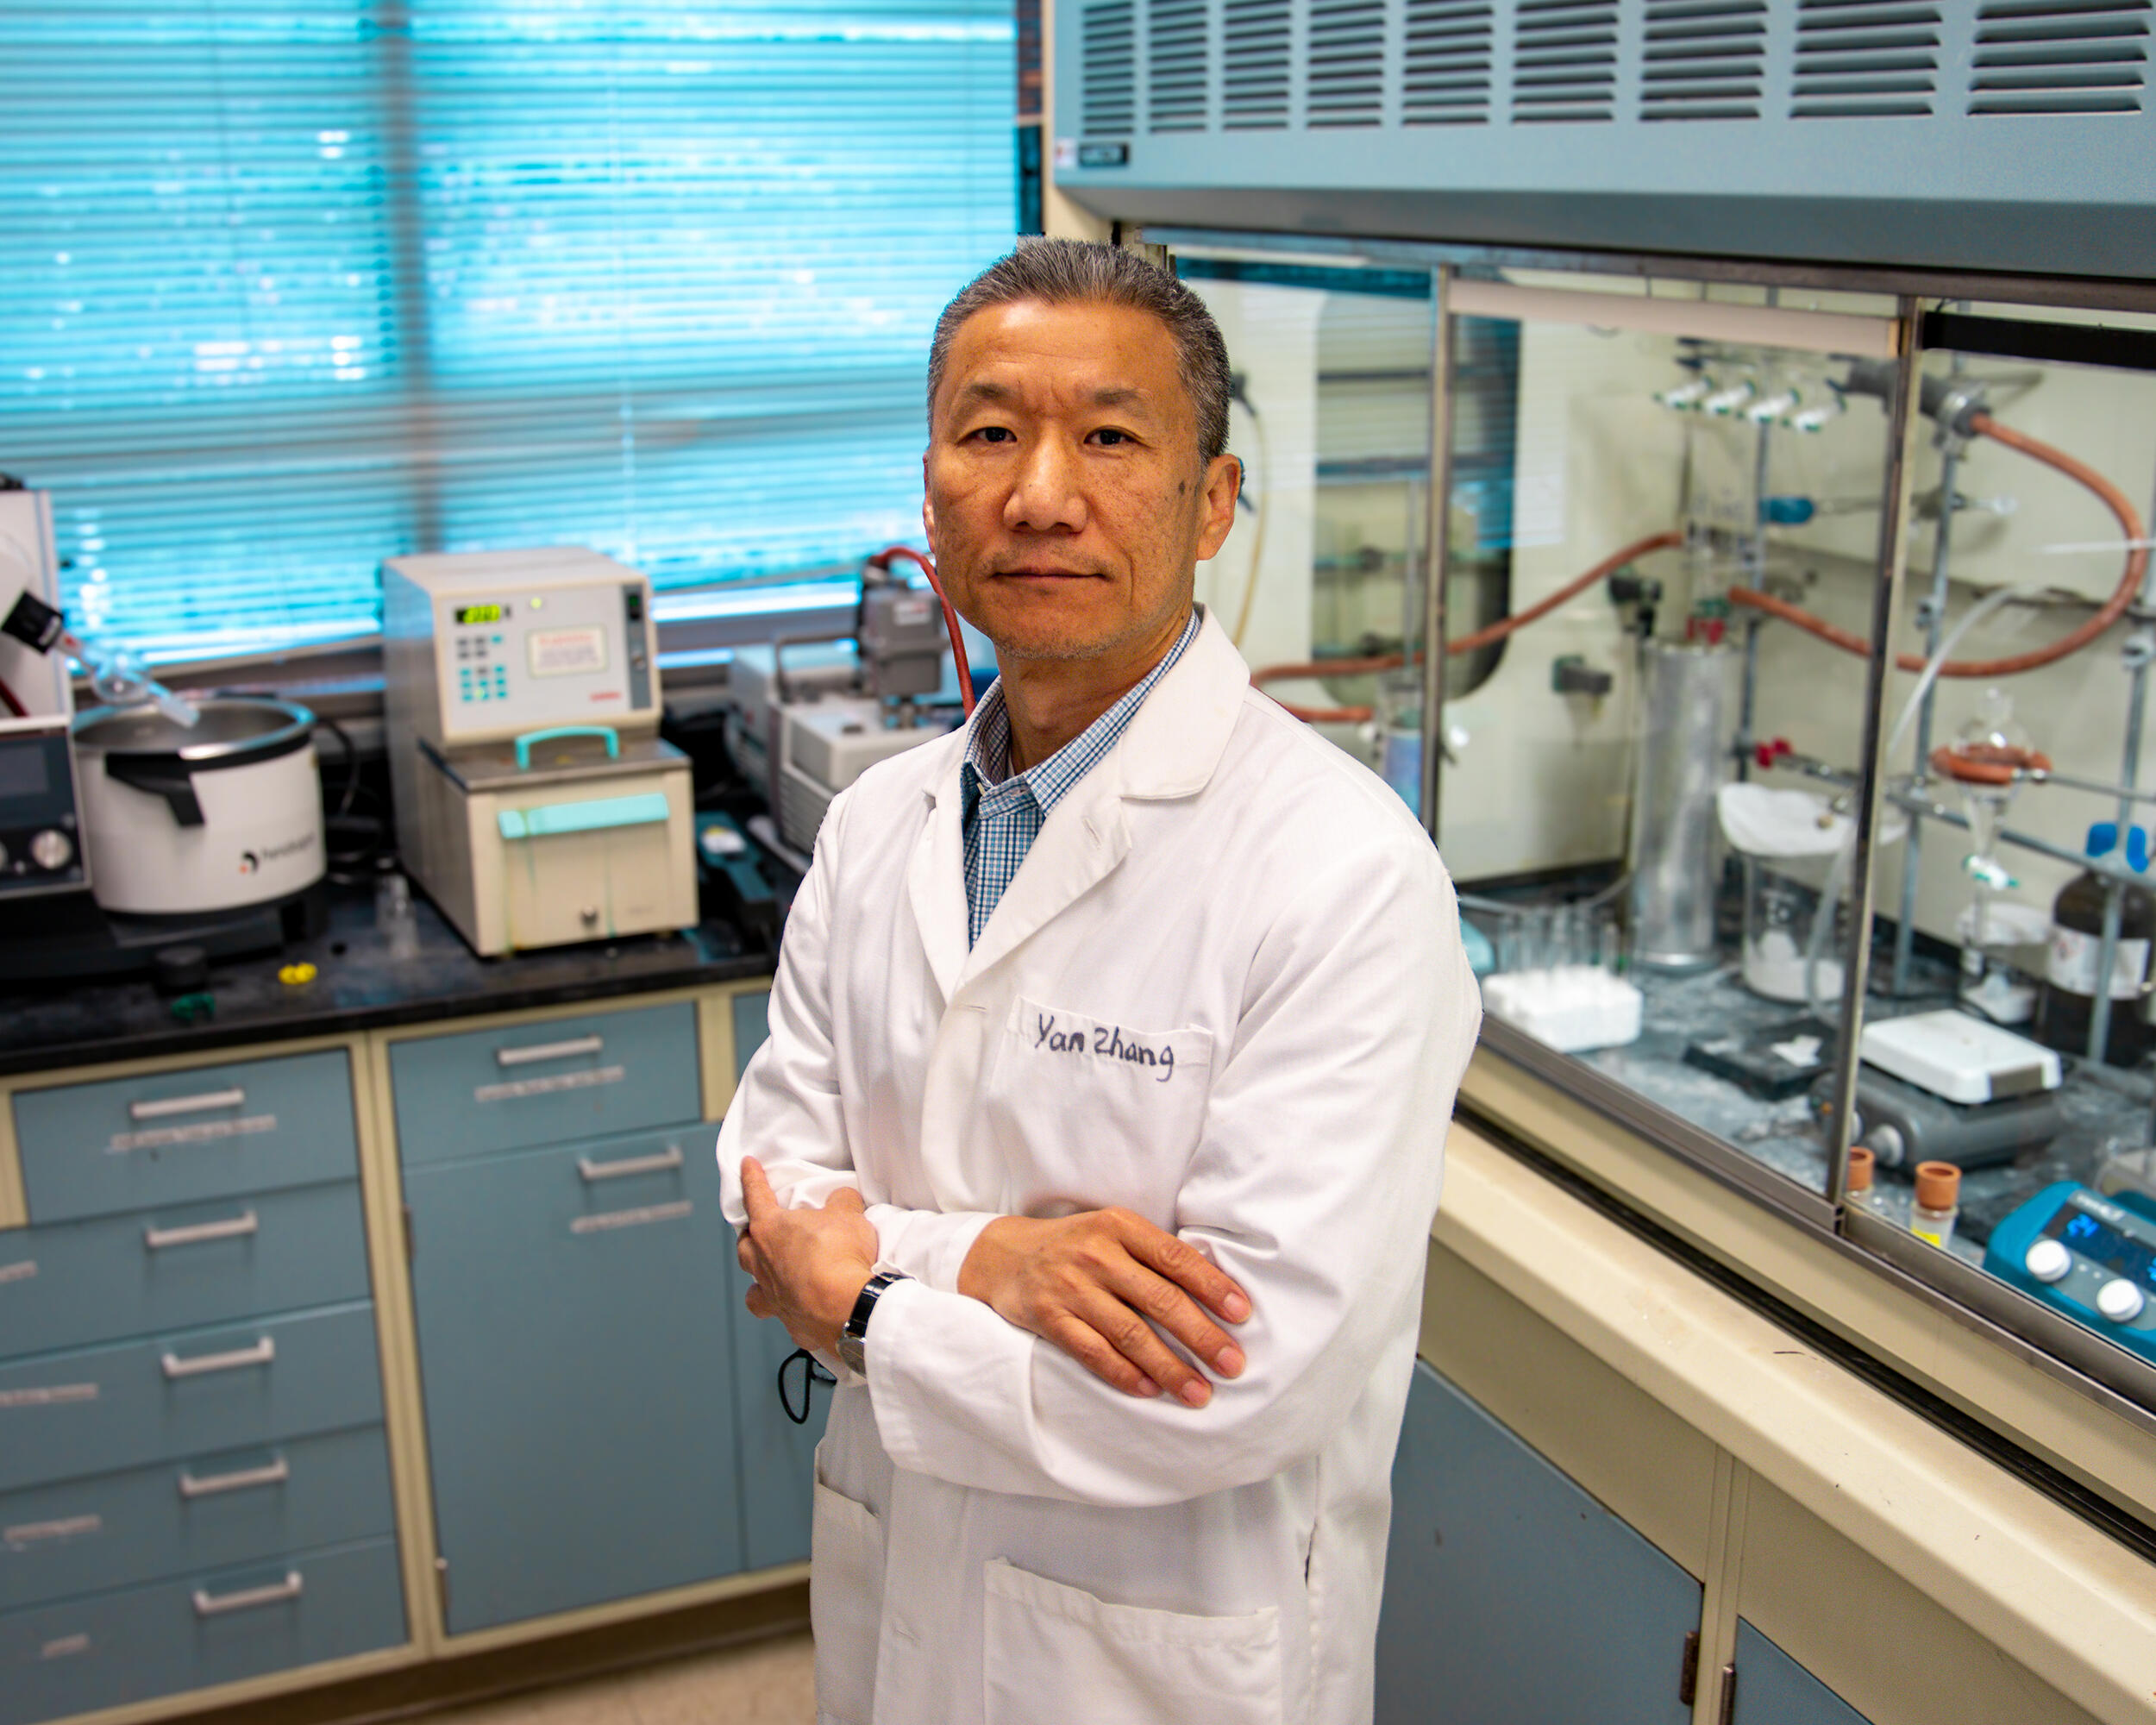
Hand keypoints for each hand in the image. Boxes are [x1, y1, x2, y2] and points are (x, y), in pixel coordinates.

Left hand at [736, 1158, 877, 1355]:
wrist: (849, 1309)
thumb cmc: (840, 1257)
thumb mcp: (847, 1214)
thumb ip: (841, 1202)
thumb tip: (842, 1199)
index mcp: (771, 1230)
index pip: (756, 1196)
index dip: (751, 1178)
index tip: (746, 1165)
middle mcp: (764, 1265)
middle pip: (745, 1247)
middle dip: (750, 1237)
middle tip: (759, 1232)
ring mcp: (774, 1297)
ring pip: (754, 1290)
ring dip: (759, 1281)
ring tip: (768, 1278)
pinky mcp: (793, 1325)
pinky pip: (785, 1315)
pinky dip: (792, 1311)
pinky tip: (804, 1310)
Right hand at [959, 1209, 1249, 1406]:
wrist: (1002, 1255)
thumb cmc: (1075, 1245)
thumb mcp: (1112, 1231)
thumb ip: (1153, 1253)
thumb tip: (1215, 1291)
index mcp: (1119, 1226)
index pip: (1176, 1258)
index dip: (1213, 1286)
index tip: (1242, 1315)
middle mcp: (1096, 1254)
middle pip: (1160, 1300)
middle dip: (1202, 1335)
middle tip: (1233, 1364)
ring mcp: (1071, 1288)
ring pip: (1131, 1334)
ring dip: (1170, 1367)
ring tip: (1200, 1392)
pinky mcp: (1050, 1319)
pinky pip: (1094, 1353)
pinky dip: (1125, 1374)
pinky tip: (1151, 1390)